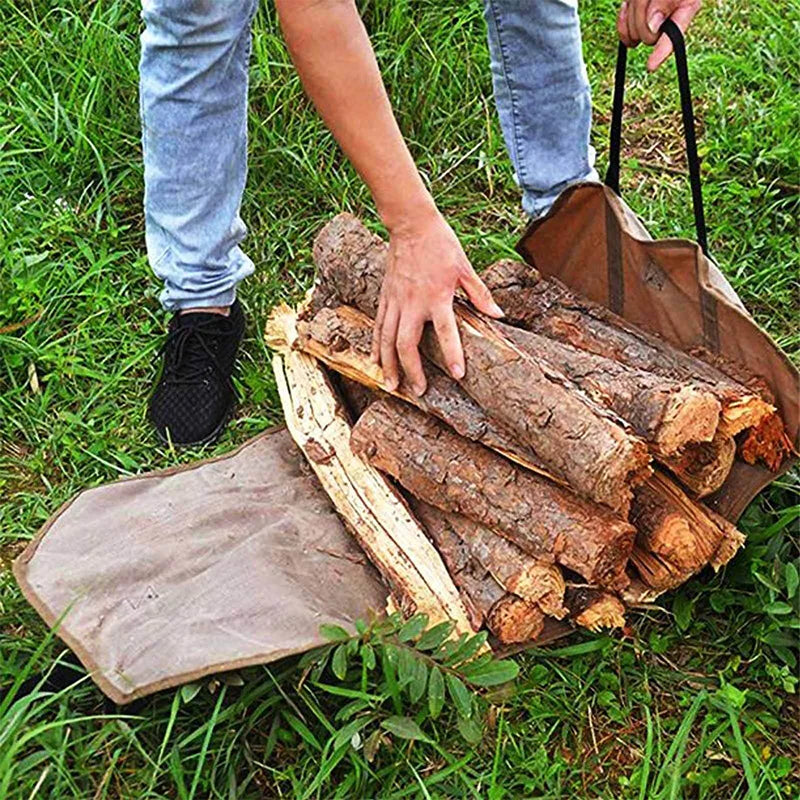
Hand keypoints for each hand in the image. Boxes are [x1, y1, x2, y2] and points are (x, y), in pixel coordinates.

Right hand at [371, 209, 502, 396]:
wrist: (411, 224)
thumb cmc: (441, 244)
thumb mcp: (465, 268)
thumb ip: (479, 294)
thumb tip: (498, 315)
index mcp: (437, 297)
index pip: (446, 332)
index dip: (452, 355)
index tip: (457, 375)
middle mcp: (413, 303)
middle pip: (406, 344)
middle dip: (411, 371)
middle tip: (417, 392)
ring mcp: (395, 301)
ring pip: (387, 340)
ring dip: (389, 365)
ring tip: (391, 386)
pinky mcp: (385, 297)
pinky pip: (378, 326)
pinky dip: (376, 346)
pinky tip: (376, 361)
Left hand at [617, 0, 700, 70]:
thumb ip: (664, 1)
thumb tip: (653, 27)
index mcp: (687, 7)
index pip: (675, 34)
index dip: (663, 51)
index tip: (650, 66)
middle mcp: (670, 17)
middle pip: (648, 34)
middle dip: (640, 15)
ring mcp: (652, 20)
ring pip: (634, 34)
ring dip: (631, 12)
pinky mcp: (637, 19)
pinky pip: (624, 32)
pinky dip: (622, 20)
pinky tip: (626, 7)